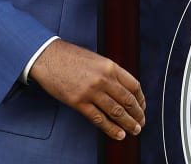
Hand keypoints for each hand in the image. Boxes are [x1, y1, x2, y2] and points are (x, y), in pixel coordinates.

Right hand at [28, 39, 145, 140]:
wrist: (48, 56)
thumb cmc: (70, 57)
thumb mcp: (97, 59)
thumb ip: (110, 73)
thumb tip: (122, 89)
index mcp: (111, 66)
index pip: (133, 85)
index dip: (140, 99)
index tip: (142, 107)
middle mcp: (104, 79)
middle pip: (127, 100)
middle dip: (137, 114)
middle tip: (141, 123)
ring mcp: (91, 91)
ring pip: (116, 111)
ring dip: (128, 123)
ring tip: (134, 130)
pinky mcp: (78, 102)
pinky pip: (98, 118)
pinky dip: (110, 128)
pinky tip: (118, 134)